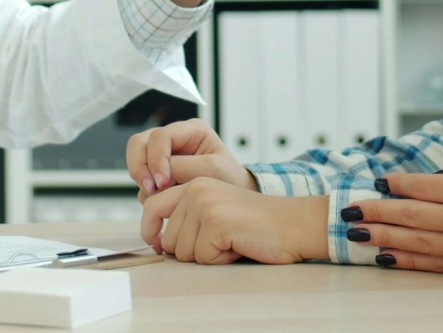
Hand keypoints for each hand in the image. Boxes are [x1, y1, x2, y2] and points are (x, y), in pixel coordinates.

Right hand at [127, 119, 256, 197]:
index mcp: (190, 130)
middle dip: (141, 167)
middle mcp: (174, 138)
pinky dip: (147, 191)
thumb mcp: (212, 170)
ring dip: (143, 180)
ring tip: (159, 196)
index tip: (163, 183)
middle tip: (152, 189)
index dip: (156, 159)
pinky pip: (141, 178)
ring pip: (136, 159)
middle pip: (139, 143)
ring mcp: (163, 154)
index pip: (160, 136)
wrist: (231, 199)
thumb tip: (159, 174)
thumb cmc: (229, 180)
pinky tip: (163, 200)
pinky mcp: (158, 172)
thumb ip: (184, 167)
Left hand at [139, 178, 326, 264]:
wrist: (292, 223)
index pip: (150, 206)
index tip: (158, 244)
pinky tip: (237, 245)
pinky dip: (220, 260)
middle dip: (190, 250)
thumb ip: (187, 216)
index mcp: (194, 183)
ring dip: (207, 255)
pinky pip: (202, 257)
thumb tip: (158, 239)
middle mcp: (195, 189)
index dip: (151, 231)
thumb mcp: (215, 210)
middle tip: (219, 240)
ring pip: (183, 251)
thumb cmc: (255, 223)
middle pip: (168, 238)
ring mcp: (204, 203)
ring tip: (230, 240)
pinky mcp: (215, 221)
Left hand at [343, 154, 442, 279]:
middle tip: (347, 212)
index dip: (397, 184)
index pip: (425, 185)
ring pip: (420, 243)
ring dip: (386, 238)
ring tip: (357, 236)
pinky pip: (441, 266)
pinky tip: (391, 258)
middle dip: (377, 213)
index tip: (376, 182)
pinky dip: (413, 261)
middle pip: (413, 216)